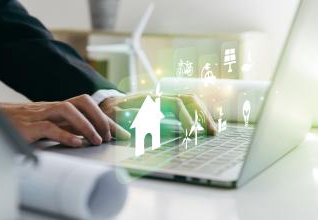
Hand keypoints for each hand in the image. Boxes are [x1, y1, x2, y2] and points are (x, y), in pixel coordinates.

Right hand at [0, 94, 130, 146]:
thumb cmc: (30, 123)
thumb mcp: (54, 123)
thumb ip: (71, 127)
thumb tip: (94, 136)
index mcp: (62, 107)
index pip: (89, 106)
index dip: (108, 119)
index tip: (123, 134)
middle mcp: (54, 107)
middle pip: (82, 101)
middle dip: (100, 117)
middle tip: (110, 136)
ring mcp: (41, 115)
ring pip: (67, 110)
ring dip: (86, 125)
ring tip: (97, 141)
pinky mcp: (29, 127)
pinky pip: (49, 127)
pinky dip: (65, 135)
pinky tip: (77, 144)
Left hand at [100, 93, 216, 135]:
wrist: (106, 105)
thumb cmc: (109, 112)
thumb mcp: (113, 115)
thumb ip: (126, 117)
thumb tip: (145, 124)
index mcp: (149, 99)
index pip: (175, 103)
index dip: (186, 117)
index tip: (192, 133)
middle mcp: (159, 97)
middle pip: (188, 98)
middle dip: (202, 114)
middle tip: (212, 132)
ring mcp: (163, 100)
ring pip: (190, 101)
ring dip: (202, 114)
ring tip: (212, 131)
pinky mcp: (164, 107)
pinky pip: (185, 107)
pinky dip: (196, 115)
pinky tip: (202, 127)